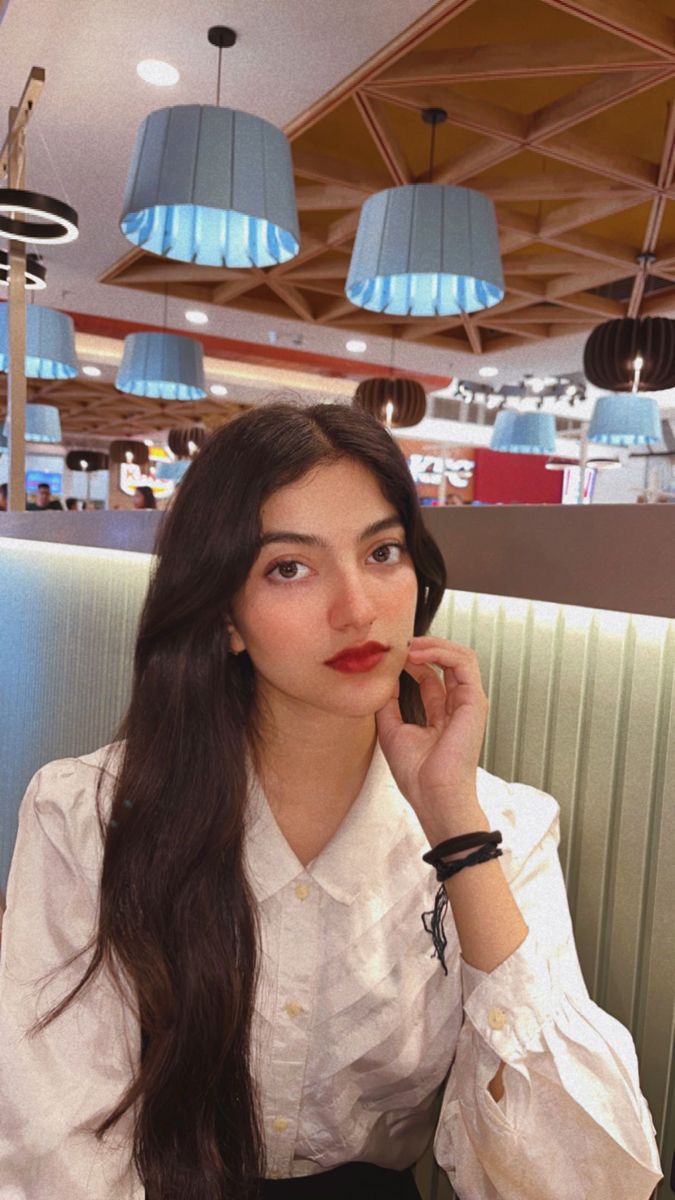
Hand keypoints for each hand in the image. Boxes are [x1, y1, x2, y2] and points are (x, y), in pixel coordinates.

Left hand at [375, 636, 488, 827]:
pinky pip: (463, 663)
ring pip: (459, 656)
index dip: (412, 659)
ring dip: (433, 644)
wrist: (434, 796)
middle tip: (399, 642)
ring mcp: (469, 702)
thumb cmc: (418, 775)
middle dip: (424, 646)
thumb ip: (389, 703)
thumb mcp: (392, 730)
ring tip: (409, 646)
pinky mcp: (474, 701)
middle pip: (447, 661)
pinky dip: (441, 651)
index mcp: (441, 714)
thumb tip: (383, 678)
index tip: (390, 654)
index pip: (430, 675)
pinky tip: (418, 654)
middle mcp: (457, 705)